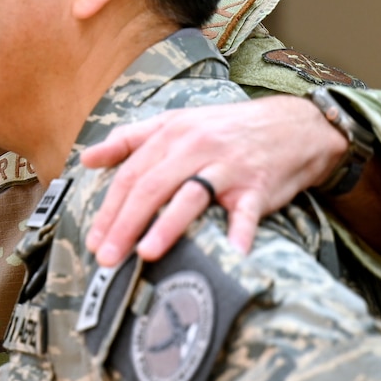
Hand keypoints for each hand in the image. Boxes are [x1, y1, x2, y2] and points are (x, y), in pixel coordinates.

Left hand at [81, 96, 344, 264]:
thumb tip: (87, 158)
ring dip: (167, 226)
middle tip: (107, 257)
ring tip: (146, 253)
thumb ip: (130, 140)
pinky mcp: (258, 187)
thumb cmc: (226, 129)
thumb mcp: (176, 123)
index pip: (130, 175)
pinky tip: (230, 254)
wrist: (294, 125)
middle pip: (152, 187)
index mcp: (171, 134)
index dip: (109, 209)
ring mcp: (227, 168)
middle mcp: (196, 147)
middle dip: (125, 224)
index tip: (92, 239)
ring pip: (191, 196)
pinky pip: (246, 212)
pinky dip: (239, 233)